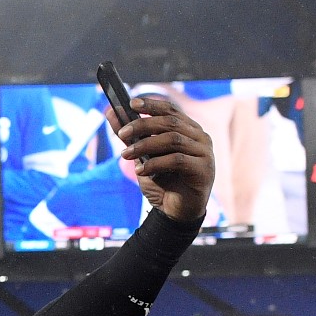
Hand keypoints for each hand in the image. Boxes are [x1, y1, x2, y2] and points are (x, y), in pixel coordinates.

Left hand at [114, 96, 215, 226]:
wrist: (176, 211)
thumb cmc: (162, 182)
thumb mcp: (142, 157)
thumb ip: (130, 136)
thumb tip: (111, 112)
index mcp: (187, 130)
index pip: (171, 110)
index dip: (152, 105)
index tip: (131, 103)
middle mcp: (199, 137)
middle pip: (170, 122)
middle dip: (143, 125)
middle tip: (122, 134)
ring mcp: (204, 152)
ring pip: (173, 139)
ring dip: (145, 145)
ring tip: (125, 155)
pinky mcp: (204, 169)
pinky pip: (178, 160)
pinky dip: (155, 164)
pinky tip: (140, 171)